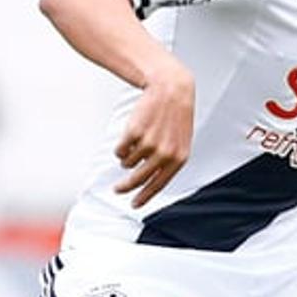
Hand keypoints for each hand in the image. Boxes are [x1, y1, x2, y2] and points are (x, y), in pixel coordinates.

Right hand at [114, 65, 194, 208]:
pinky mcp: (134, 133)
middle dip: (125, 187)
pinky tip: (131, 135)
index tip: (134, 205)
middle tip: (116, 190)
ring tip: (137, 142)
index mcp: (178, 159)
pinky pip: (120, 150)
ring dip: (127, 157)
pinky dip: (121, 147)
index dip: (144, 197)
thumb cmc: (175, 118)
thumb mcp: (180, 142)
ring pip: (127, 163)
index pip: (158, 185)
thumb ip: (168, 163)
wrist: (171, 90)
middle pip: (138, 179)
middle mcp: (164, 154)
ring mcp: (149, 143)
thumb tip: (147, 182)